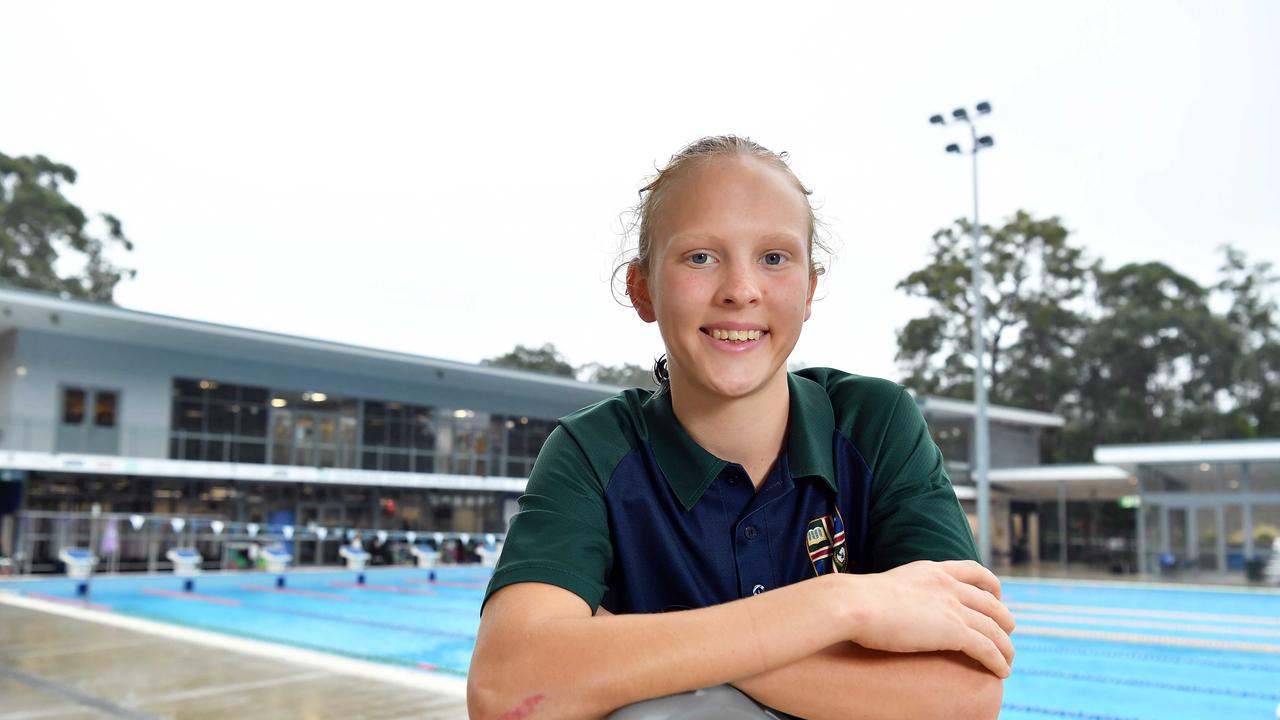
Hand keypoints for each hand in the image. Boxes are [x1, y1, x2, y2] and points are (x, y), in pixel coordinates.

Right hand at [843, 560, 1014, 676]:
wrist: (853, 604)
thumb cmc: (856, 600)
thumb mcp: (885, 586)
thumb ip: (899, 593)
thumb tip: (890, 605)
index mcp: (932, 570)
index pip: (973, 570)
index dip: (991, 584)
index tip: (997, 595)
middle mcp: (948, 585)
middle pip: (991, 602)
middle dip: (1003, 619)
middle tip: (1006, 633)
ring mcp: (953, 607)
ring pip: (995, 629)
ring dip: (1006, 647)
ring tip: (1008, 661)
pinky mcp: (954, 631)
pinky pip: (987, 648)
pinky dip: (998, 661)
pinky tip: (1002, 672)